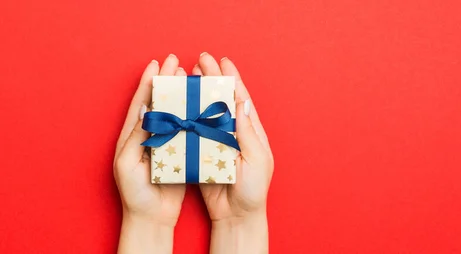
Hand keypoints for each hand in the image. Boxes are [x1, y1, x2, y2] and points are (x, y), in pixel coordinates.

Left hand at [114, 54, 186, 253]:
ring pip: (174, 113)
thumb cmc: (134, 194)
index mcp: (132, 136)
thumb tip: (146, 112)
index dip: (148, 82)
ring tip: (190, 77)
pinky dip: (193, 115)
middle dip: (166, 81)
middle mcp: (148, 136)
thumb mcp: (128, 164)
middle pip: (159, 102)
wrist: (151, 217)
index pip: (141, 102)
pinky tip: (201, 106)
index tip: (157, 63)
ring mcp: (164, 143)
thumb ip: (136, 138)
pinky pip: (186, 129)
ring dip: (181, 94)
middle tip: (176, 62)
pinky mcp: (179, 153)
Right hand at [194, 53, 272, 253]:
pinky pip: (193, 130)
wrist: (237, 215)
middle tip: (200, 59)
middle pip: (222, 99)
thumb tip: (241, 104)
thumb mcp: (257, 161)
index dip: (232, 78)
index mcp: (250, 131)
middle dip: (213, 78)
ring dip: (197, 92)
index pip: (240, 99)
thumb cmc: (253, 190)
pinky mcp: (203, 152)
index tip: (223, 61)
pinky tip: (177, 104)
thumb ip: (248, 134)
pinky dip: (186, 115)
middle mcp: (234, 132)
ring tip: (187, 75)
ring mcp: (218, 141)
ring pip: (206, 110)